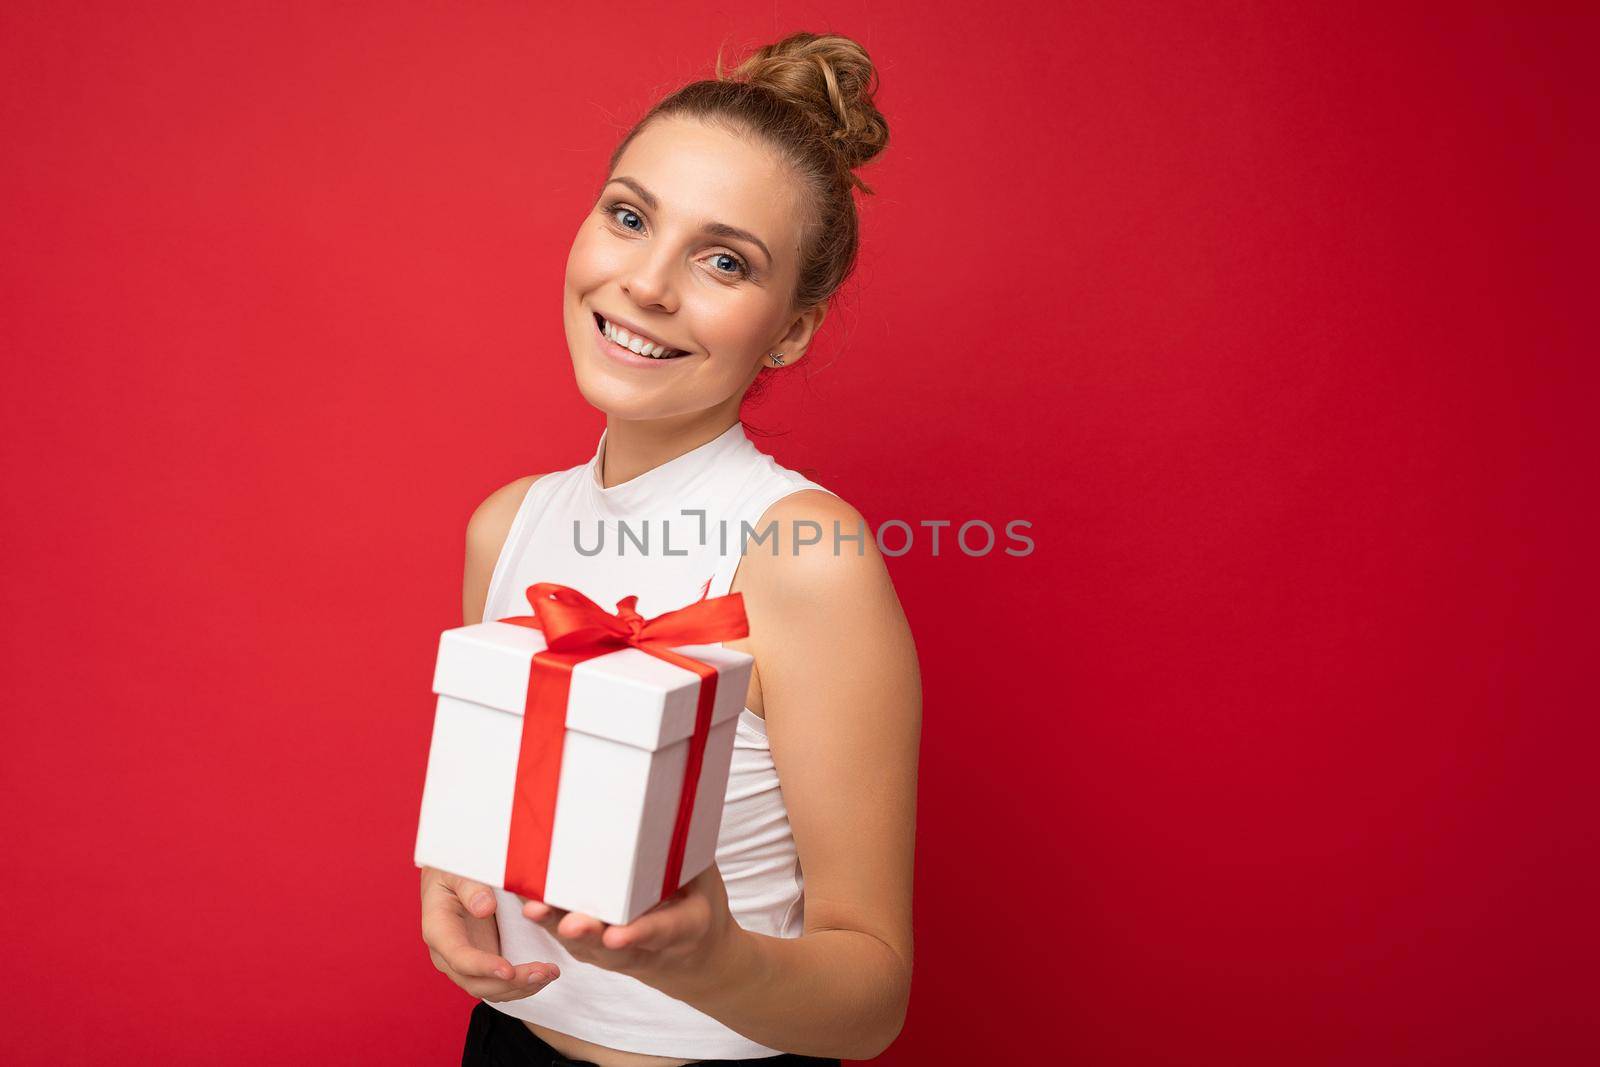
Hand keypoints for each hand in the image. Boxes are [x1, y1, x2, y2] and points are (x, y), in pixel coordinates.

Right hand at [420, 866, 560, 1001]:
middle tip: (543, 972)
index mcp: (438, 930)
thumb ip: (470, 888)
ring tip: (550, 973)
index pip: (459, 957)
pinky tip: (543, 975)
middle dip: (511, 983)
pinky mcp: (481, 964)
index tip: (509, 970)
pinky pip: (498, 985)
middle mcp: (447, 954)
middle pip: (476, 982)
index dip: (483, 967)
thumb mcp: (456, 871)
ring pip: (489, 989)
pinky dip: (521, 985)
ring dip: (521, 987)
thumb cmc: (452, 871)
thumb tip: (484, 908)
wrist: (448, 877)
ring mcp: (464, 963)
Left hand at [519, 864, 739, 995]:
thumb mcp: (706, 878)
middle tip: (570, 924)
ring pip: (584, 945)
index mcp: (684, 928)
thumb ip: (686, 852)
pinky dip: (548, 921)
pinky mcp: (593, 949)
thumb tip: (670, 802)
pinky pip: (569, 939)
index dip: (639, 933)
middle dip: (588, 934)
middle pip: (612, 946)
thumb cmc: (699, 905)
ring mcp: (616, 954)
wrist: (694, 959)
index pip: (661, 931)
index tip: (617, 934)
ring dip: (557, 928)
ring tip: (534, 909)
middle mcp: (646, 947)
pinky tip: (525, 900)